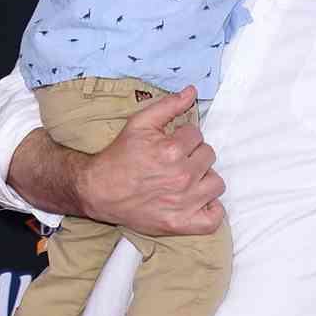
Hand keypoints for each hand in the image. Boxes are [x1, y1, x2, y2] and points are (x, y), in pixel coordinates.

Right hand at [71, 88, 224, 236]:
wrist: (99, 190)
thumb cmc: (119, 156)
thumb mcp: (139, 123)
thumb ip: (168, 105)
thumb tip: (192, 91)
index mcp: (172, 150)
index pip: (197, 135)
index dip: (184, 137)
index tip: (171, 144)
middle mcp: (181, 177)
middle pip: (209, 156)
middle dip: (194, 155)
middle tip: (176, 161)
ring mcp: (184, 203)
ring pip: (216, 183)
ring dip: (205, 179)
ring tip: (187, 179)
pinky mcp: (182, 224)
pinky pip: (214, 218)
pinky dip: (211, 210)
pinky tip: (198, 201)